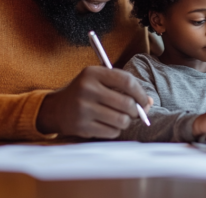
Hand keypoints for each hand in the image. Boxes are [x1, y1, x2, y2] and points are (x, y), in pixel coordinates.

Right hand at [36, 66, 151, 138]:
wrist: (55, 109)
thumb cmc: (85, 93)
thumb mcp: (99, 81)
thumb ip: (124, 87)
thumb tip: (149, 103)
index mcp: (93, 73)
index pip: (126, 81)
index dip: (141, 93)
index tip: (145, 101)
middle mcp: (87, 89)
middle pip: (127, 103)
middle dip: (136, 111)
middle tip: (135, 112)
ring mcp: (83, 109)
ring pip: (121, 120)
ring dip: (125, 121)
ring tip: (119, 118)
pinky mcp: (82, 126)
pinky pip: (112, 132)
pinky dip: (115, 130)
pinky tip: (108, 124)